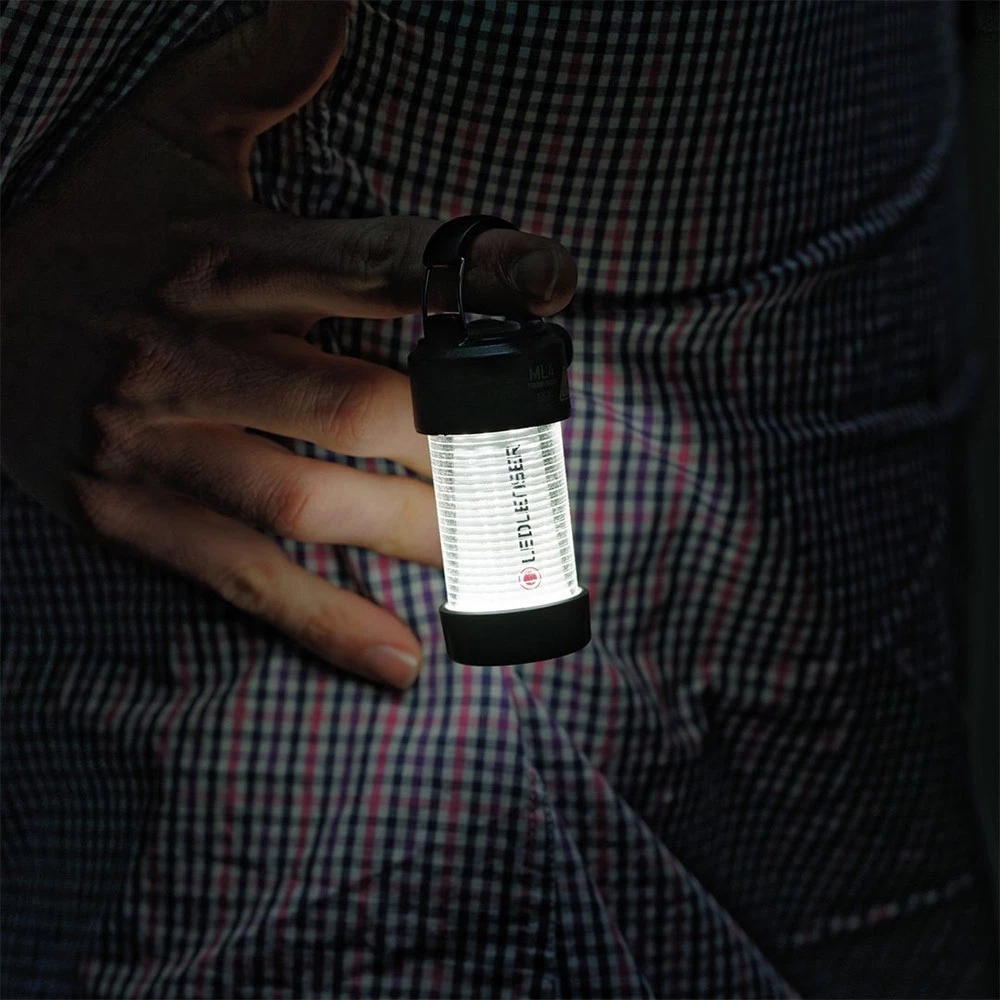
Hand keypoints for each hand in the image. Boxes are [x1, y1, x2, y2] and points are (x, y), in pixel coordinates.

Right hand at [0, 2, 576, 687]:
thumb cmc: (86, 228)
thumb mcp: (162, 135)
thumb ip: (261, 68)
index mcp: (219, 255)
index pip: (372, 261)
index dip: (471, 273)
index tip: (557, 288)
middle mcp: (189, 350)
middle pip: (358, 400)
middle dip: (463, 434)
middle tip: (547, 457)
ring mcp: (154, 444)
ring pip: (306, 496)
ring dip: (414, 532)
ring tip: (505, 559)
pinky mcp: (125, 516)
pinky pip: (238, 580)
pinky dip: (323, 625)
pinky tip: (402, 662)